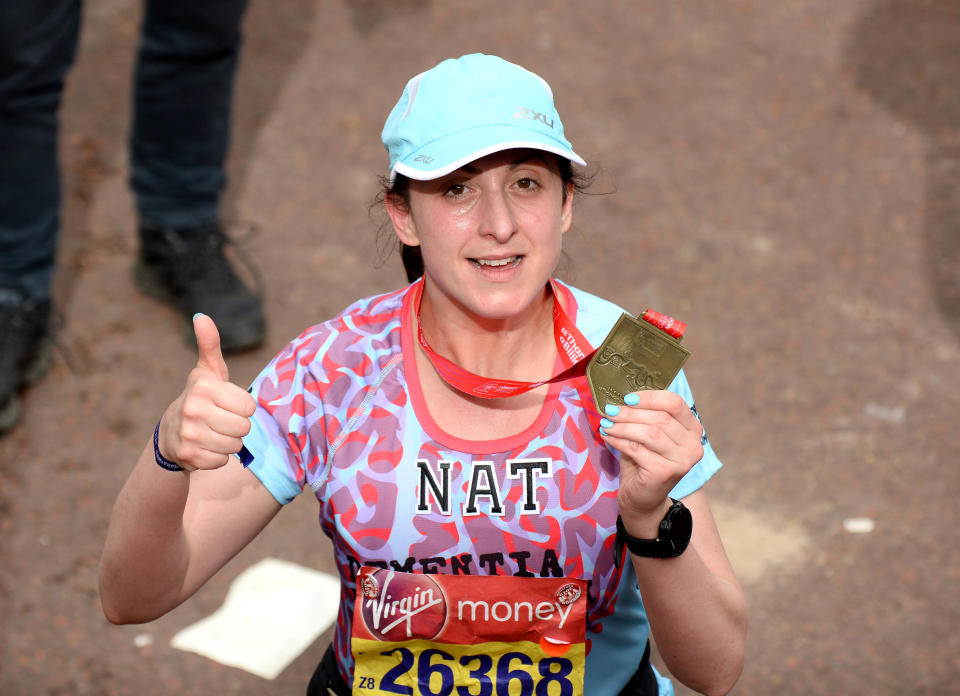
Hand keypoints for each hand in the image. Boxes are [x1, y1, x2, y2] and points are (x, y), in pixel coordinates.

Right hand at [158, 314, 256, 470]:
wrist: (171, 433)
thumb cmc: (201, 398)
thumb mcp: (207, 371)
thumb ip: (210, 344)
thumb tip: (201, 316)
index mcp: (203, 386)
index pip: (249, 407)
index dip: (242, 408)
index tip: (227, 405)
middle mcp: (193, 408)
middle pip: (244, 427)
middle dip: (237, 427)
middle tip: (221, 421)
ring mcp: (189, 433)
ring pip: (234, 446)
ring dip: (228, 443)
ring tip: (213, 433)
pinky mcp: (188, 455)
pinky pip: (222, 461)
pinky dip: (217, 457)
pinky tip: (205, 447)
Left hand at [599, 390, 703, 531]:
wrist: (642, 499)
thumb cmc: (644, 462)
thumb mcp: (647, 435)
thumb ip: (643, 416)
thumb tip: (621, 398)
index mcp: (692, 429)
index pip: (675, 403)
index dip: (649, 397)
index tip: (627, 398)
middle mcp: (693, 445)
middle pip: (661, 418)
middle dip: (631, 412)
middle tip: (610, 410)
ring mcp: (682, 460)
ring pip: (649, 433)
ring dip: (623, 426)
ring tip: (606, 423)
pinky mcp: (665, 472)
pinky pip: (637, 448)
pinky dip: (618, 440)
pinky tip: (607, 436)